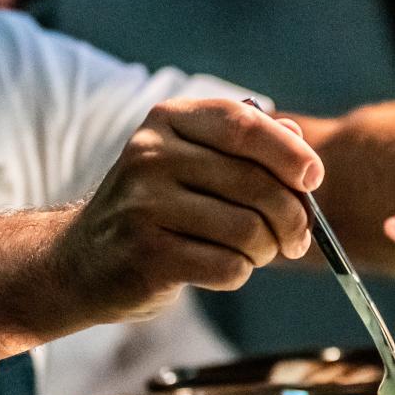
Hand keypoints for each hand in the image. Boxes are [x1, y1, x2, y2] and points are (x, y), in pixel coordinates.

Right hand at [57, 98, 318, 319]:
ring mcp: (144, 206)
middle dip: (292, 217)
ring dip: (265, 250)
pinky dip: (239, 273)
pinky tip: (221, 269)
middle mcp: (151, 155)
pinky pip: (228, 267)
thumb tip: (297, 136)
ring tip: (254, 253)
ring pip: (248, 231)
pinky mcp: (148, 256)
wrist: (80, 262)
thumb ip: (243, 146)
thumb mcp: (189, 162)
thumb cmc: (153, 209)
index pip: (244, 125)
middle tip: (296, 237)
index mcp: (167, 120)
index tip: (313, 178)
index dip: (290, 152)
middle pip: (257, 184)